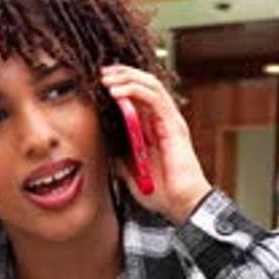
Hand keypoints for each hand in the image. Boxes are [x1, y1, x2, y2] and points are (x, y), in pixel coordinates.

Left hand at [100, 65, 211, 224]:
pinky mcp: (173, 125)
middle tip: (100, 74)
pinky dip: (134, 90)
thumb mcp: (129, 174)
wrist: (180, 205)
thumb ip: (120, 159)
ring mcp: (169, 121)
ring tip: (106, 79)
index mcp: (153, 128)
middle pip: (144, 84)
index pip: (137, 95)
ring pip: (150, 85)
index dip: (120, 84)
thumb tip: (105, 150)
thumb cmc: (161, 193)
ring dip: (126, 78)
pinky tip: (117, 92)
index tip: (98, 83)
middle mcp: (162, 120)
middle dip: (121, 74)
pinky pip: (154, 98)